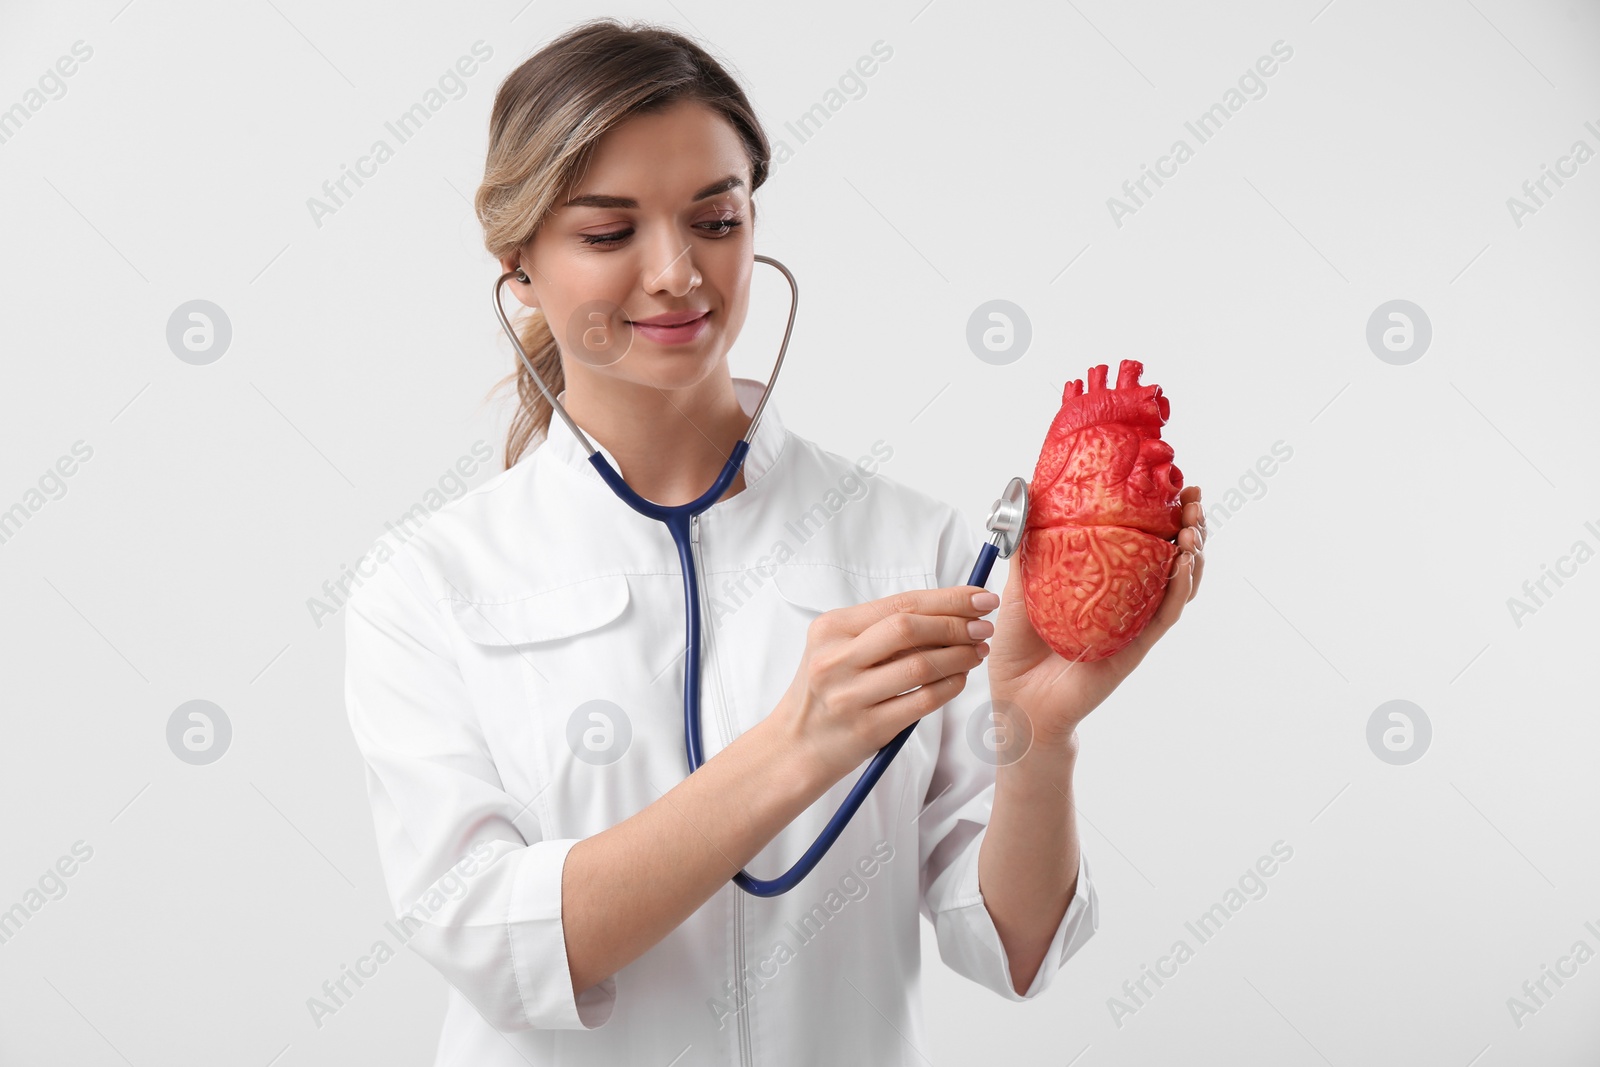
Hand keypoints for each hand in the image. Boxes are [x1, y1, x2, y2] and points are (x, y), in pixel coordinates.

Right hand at [774, 587, 994, 784]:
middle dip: (955, 624)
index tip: (979, 598)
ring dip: (959, 655)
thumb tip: (947, 608)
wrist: (798, 744)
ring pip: (920, 665)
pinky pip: (922, 701)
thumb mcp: (839, 648)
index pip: (899, 603)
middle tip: (983, 626)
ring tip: (977, 651)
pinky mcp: (867, 727)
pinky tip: (960, 679)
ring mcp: (849, 695)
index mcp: (831, 628)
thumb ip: (882, 629)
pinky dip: (950, 686)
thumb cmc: (827, 692)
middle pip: (908, 629)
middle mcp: (835, 658)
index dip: (946, 599)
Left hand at [985, 485, 1206, 745]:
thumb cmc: (1017, 646)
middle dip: (1189, 525)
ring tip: (1193, 528)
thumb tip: (1026, 499)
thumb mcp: (1018, 586)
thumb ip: (1026, 548)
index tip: (1171, 484)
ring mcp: (1133, 622)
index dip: (1160, 512)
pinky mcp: (1135, 646)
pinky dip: (1178, 589)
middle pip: (1171, 556)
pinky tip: (1182, 565)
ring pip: (1178, 584)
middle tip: (1192, 498)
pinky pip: (1164, 615)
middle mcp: (1125, 599)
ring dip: (1192, 553)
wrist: (1016, 697)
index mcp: (1103, 580)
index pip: (1141, 540)